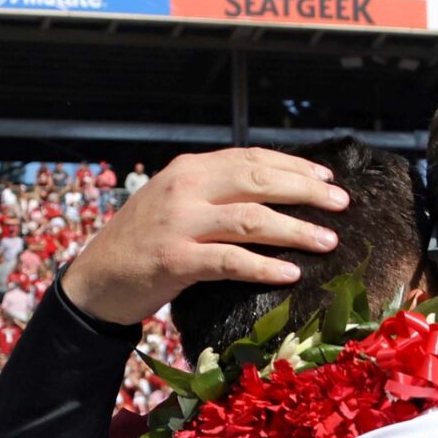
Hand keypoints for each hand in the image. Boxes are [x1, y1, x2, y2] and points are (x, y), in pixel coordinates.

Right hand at [61, 149, 348, 325]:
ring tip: (328, 241)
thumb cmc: (144, 243)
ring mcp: (179, 224)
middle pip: (258, 181)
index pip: (251, 158)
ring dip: (296, 230)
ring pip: (252, 220)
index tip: (327, 177)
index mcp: (189, 169)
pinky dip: (265, 267)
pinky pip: (231, 262)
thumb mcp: (176, 203)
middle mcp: (185, 189)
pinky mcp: (175, 260)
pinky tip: (291, 274)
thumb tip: (272, 193)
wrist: (96, 279)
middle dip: (305, 190)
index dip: (293, 165)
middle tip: (341, 203)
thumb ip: (215, 193)